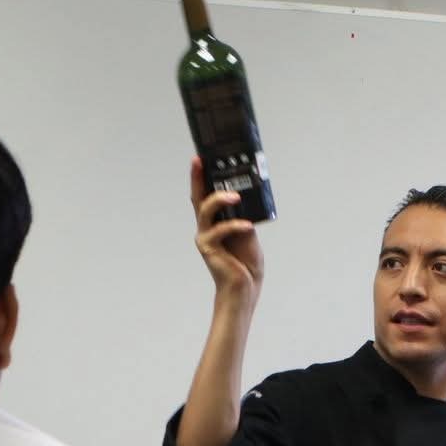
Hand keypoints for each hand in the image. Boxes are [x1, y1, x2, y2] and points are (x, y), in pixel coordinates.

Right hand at [191, 156, 263, 307]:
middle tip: (201, 162)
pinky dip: (235, 226)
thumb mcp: (247, 232)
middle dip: (198, 178)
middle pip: (198, 198)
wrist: (245, 287)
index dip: (200, 177)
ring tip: (236, 196)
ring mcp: (205, 238)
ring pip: (206, 210)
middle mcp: (206, 228)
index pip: (204, 195)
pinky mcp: (209, 249)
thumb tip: (247, 195)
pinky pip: (221, 231)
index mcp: (214, 222)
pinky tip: (247, 226)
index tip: (199, 158)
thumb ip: (243, 214)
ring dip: (220, 199)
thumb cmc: (246, 262)